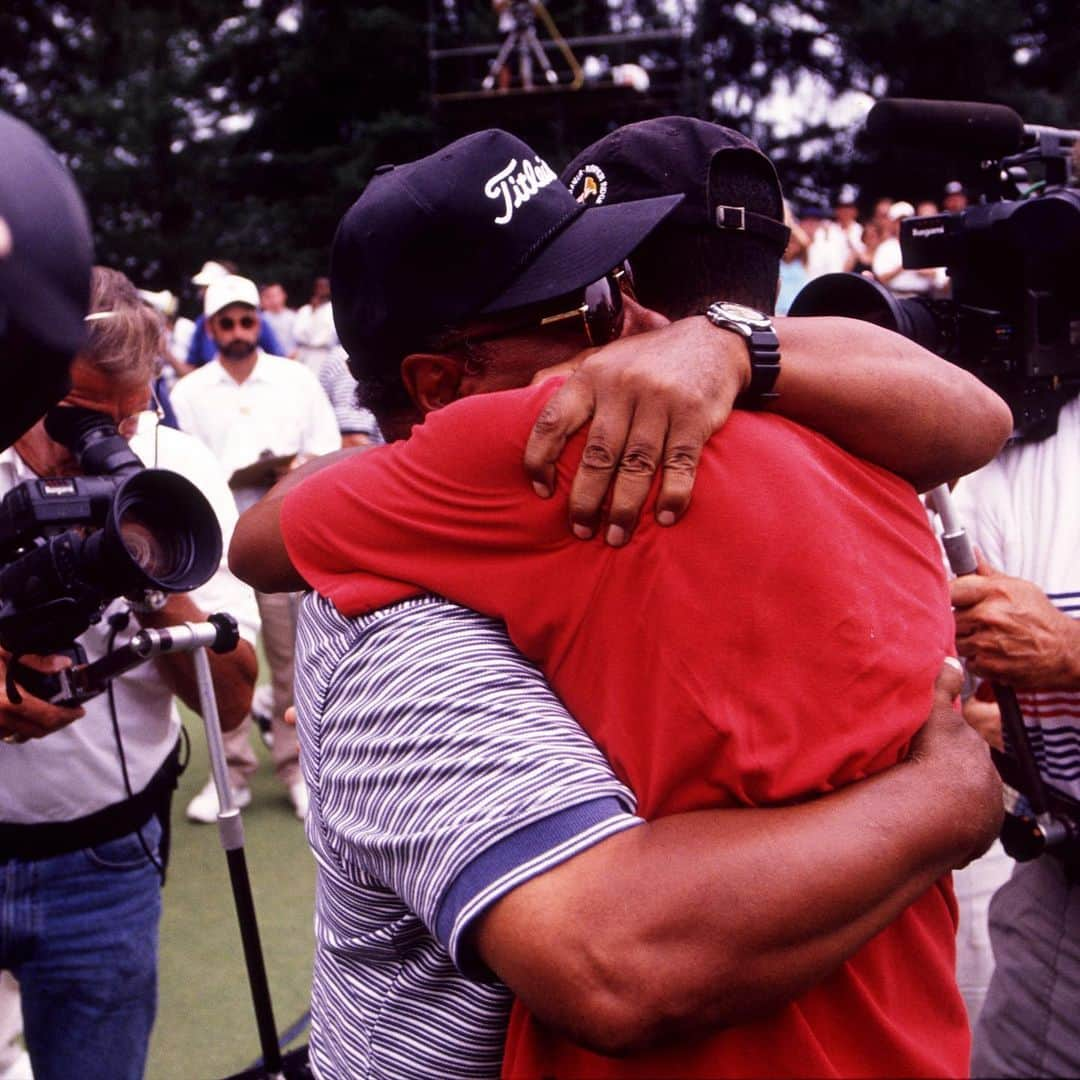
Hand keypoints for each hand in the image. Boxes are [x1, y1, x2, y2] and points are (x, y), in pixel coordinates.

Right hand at [0, 650, 84, 741]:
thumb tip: (62, 665)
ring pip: (22, 736)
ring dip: (40, 729)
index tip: (78, 711)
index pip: (47, 716)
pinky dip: (20, 729)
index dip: (67, 716)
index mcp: (7, 700)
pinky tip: (28, 717)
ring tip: (51, 716)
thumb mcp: (5, 652)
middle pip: (38, 731)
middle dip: (58, 723)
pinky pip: (6, 735)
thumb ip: (36, 660)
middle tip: (69, 713)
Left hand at [523, 317, 748, 545]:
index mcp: (592, 376)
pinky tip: (663, 517)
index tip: (542, 491)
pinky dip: (672, 495)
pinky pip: (679, 464)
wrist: (713, 341)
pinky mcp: (693, 417)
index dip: (540, 459)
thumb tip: (518, 398)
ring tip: (616, 537)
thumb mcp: (602, 358)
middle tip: (580, 531)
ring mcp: (660, 402)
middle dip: (585, 500)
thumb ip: (564, 378)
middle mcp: (622, 387)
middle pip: (597, 454)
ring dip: (624, 507)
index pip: (553, 422)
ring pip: (636, 465)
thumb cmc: (646, 360)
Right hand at [906, 658, 1002, 864]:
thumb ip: (944, 684)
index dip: (945, 745)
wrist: (938, 805)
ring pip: (964, 804)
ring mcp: (983, 812)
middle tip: (918, 775)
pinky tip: (923, 824)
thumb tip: (952, 659)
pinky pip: (960, 831)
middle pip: (966, 775)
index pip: (963, 745)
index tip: (927, 748)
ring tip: (917, 803)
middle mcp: (987, 782)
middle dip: (948, 775)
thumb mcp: (937, 711)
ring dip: (946, 804)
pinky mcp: (975, 838)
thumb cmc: (934, 756)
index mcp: (977, 751)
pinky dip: (945, 829)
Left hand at [951, 550, 1079, 688]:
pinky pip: (967, 661)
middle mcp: (987, 616)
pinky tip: (993, 653)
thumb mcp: (1020, 588)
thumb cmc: (1041, 617)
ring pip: (955, 640)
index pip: (950, 589)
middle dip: (959, 620)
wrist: (1064, 649)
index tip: (949, 600)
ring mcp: (986, 642)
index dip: (945, 596)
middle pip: (949, 618)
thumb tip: (972, 554)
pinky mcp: (988, 665)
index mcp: (993, 592)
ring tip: (987, 637)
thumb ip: (989, 574)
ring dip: (966, 641)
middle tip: (976, 622)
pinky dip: (977, 660)